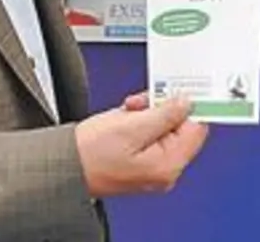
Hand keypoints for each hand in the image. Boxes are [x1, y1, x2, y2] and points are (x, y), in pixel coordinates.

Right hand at [75, 93, 209, 197]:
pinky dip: (139, 121)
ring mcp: (152, 167)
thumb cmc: (89, 155)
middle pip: (181, 126)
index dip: (189, 105)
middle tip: (142, 103)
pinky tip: (124, 119)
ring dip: (148, 112)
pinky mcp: (140, 161)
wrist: (62, 167)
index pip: (197, 127)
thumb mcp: (132, 125)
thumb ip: (166, 113)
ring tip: (128, 112)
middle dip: (162, 108)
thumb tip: (187, 102)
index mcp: (168, 165)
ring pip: (164, 126)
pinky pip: (150, 133)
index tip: (181, 90)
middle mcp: (164, 170)